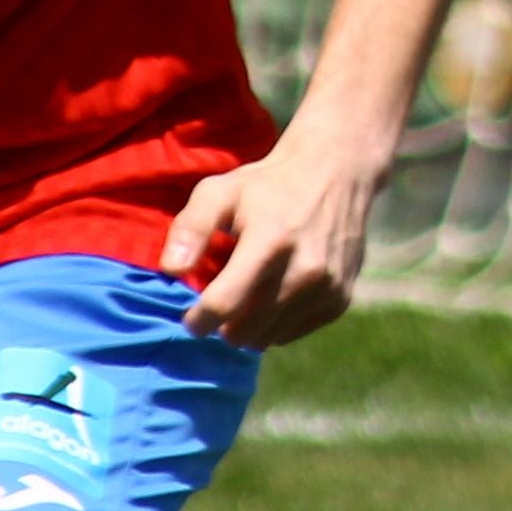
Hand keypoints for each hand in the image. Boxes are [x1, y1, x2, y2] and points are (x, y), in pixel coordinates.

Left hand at [164, 121, 392, 348]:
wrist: (336, 173)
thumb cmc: (266, 185)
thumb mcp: (221, 192)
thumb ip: (191, 228)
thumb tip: (171, 270)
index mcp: (270, 240)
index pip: (223, 304)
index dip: (198, 320)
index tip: (191, 316)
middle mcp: (304, 268)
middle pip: (244, 331)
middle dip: (223, 323)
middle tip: (222, 296)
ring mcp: (326, 287)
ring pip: (266, 338)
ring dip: (249, 325)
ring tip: (249, 290)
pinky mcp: (340, 299)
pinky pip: (290, 334)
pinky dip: (275, 323)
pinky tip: (275, 292)